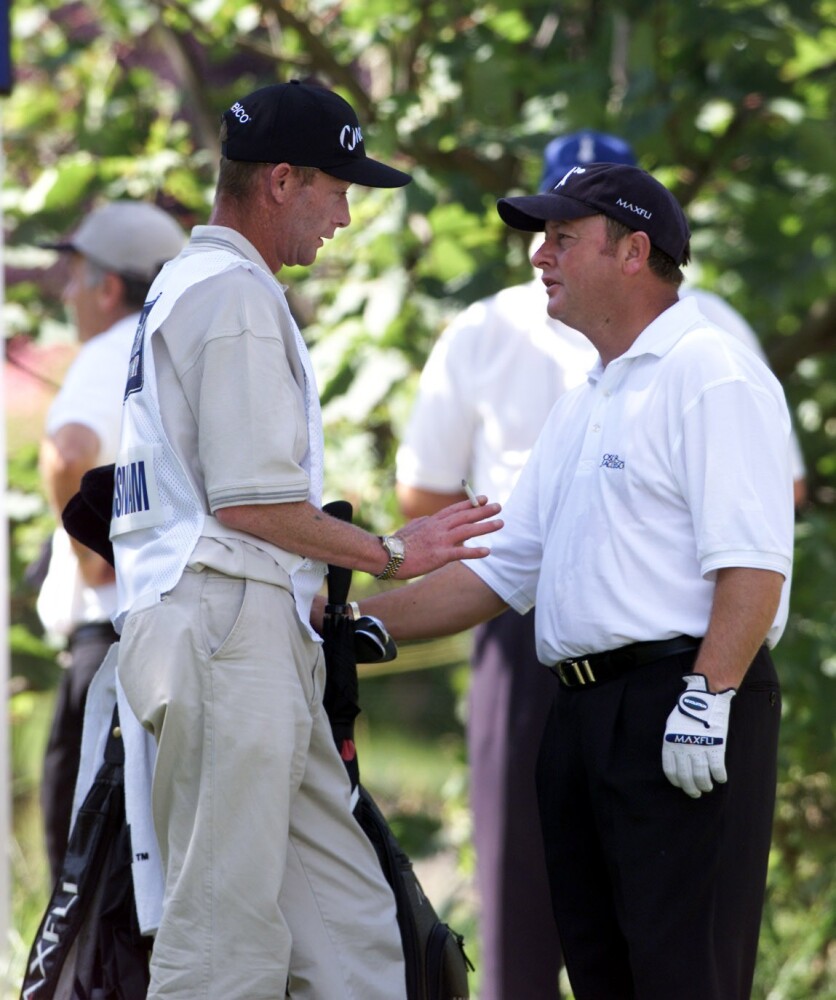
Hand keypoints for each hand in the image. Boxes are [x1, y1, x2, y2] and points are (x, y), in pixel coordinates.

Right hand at [392, 496, 501, 579]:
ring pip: (467, 530)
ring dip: (485, 526)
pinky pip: (461, 553)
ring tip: (500, 523)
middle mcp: (438, 528)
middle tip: (499, 507)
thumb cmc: (397, 544)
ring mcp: (440, 541)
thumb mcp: (411, 528)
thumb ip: (422, 522)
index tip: (484, 498)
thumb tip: (428, 518)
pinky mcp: (439, 555)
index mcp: (432, 521)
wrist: (387, 556)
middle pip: (465, 516)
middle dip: (483, 511)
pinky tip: (487, 551)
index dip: (471, 504)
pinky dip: (475, 552)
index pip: (455, 509)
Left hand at [662, 673, 735, 797]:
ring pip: (701, 776)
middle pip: (686, 776)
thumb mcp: (672, 725)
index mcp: (670, 743)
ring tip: (707, 787)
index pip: (670, 770)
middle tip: (696, 793)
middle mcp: (683, 748)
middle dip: (691, 788)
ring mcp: (700, 748)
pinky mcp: (715, 746)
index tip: (681, 785)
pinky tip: (720, 779)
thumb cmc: (687, 711)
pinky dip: (719, 776)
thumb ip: (674, 741)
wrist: (704, 698)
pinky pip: (717, 768)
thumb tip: (675, 758)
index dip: (676, 781)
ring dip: (705, 785)